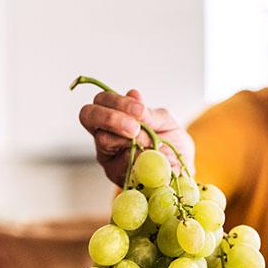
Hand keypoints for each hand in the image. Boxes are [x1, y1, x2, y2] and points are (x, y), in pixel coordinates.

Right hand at [78, 89, 194, 184]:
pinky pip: (117, 165)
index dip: (117, 102)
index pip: (102, 100)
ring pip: (103, 140)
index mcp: (116, 113)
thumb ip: (148, 112)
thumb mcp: (164, 122)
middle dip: (111, 118)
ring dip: (127, 140)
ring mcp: (107, 154)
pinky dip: (136, 160)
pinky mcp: (113, 173)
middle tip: (134, 128)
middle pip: (88, 116)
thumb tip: (133, 94)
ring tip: (149, 145)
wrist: (179, 167)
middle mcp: (105, 132)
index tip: (140, 111)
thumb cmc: (169, 140)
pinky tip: (150, 160)